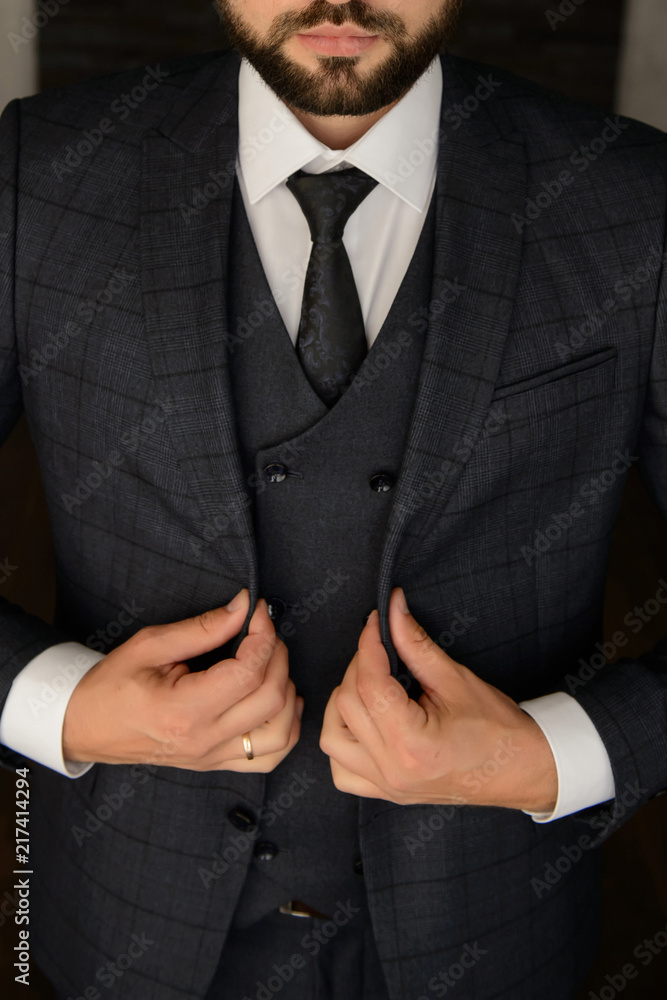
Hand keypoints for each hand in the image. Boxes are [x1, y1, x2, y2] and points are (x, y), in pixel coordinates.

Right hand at [62, 590, 303, 772]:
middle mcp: (203, 740)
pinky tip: (280, 702)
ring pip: (280, 734)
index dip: (263, 636)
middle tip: (264, 633)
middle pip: (271, 700)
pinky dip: (285, 728)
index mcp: (183, 711)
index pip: (247, 673)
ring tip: (271, 665)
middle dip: (278, 657)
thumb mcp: (149, 646)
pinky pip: (268, 758)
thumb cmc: (110, 685)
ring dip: (287, 693)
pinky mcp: (215, 764)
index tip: (258, 613)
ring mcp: (211, 757)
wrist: (85, 727)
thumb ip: (201, 628)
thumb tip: (242, 608)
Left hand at [320, 587, 557, 811]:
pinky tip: (363, 721)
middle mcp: (393, 770)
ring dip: (343, 704)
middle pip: (347, 705)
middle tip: (380, 649)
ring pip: (333, 740)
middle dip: (358, 667)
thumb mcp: (457, 679)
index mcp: (413, 745)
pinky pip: (343, 770)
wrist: (522, 769)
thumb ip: (416, 644)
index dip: (368, 645)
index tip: (375, 622)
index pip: (370, 685)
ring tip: (370, 684)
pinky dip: (343, 741)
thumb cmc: (499, 730)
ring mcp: (387, 785)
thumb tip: (393, 609)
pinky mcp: (387, 791)